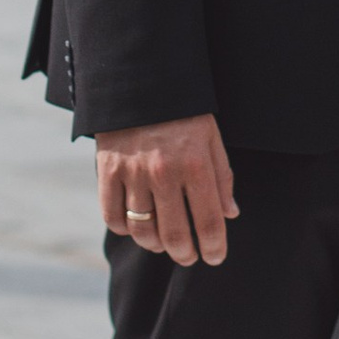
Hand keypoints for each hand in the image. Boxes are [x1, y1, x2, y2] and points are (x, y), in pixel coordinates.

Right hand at [97, 114, 238, 267]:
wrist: (140, 81)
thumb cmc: (183, 112)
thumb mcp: (211, 138)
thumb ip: (222, 178)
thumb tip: (231, 214)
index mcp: (195, 165)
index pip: (209, 221)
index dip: (215, 247)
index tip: (215, 257)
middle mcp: (164, 173)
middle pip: (175, 234)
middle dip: (185, 254)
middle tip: (190, 257)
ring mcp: (133, 173)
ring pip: (143, 230)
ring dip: (156, 245)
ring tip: (164, 245)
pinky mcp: (108, 171)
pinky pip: (112, 216)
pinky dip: (124, 229)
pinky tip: (135, 227)